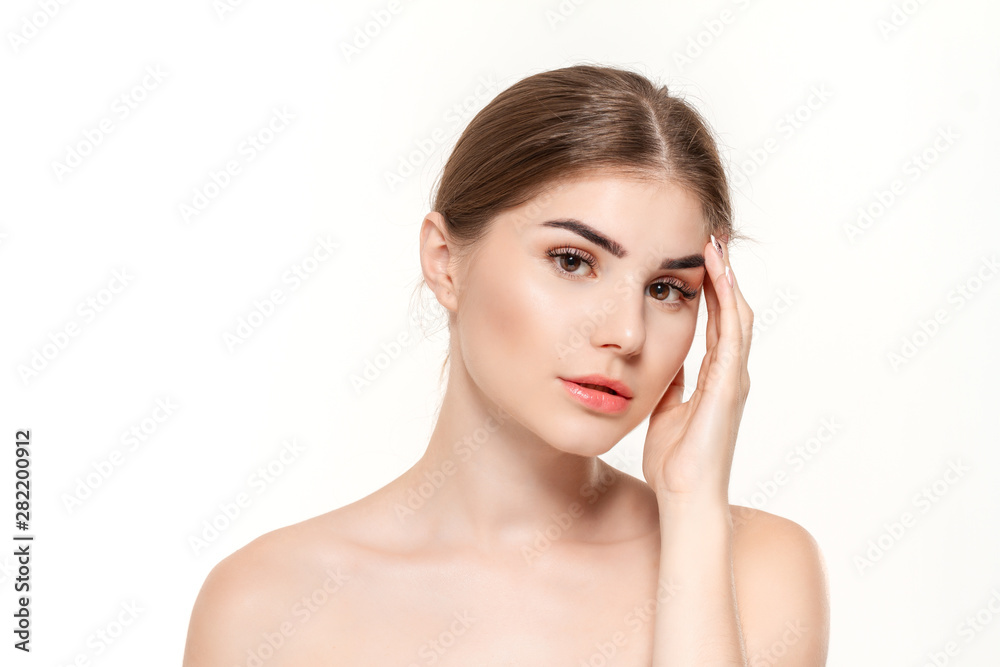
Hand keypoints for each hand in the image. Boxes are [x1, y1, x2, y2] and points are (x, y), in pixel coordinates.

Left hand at [641, 235, 753, 503]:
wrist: (685, 499)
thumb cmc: (674, 464)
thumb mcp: (665, 411)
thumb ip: (669, 384)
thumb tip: (660, 361)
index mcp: (716, 379)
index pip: (717, 322)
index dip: (711, 289)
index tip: (698, 258)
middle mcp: (731, 375)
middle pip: (732, 311)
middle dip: (723, 275)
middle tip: (712, 238)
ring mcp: (734, 380)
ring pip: (737, 316)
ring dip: (727, 279)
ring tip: (715, 245)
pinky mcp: (729, 387)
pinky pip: (731, 335)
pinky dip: (727, 302)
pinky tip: (718, 276)